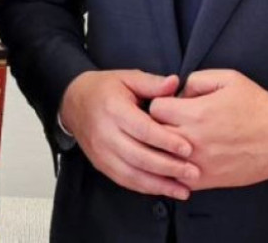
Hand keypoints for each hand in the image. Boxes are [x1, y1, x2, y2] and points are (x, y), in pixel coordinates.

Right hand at [60, 70, 197, 199]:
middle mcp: (105, 134)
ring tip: (184, 190)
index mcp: (114, 109)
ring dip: (160, 184)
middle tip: (193, 172)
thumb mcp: (127, 78)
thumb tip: (175, 82)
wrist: (74, 103)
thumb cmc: (105, 89)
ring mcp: (102, 152)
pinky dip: (146, 188)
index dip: (166, 141)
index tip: (188, 148)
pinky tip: (165, 190)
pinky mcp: (101, 164)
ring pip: (133, 174)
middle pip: (139, 156)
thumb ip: (152, 83)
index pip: (143, 130)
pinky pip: (125, 181)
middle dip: (168, 167)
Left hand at [149, 69, 267, 189]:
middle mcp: (194, 140)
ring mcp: (199, 163)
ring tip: (172, 140)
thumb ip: (196, 79)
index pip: (155, 108)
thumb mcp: (228, 78)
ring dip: (163, 148)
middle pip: (154, 134)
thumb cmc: (258, 107)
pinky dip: (174, 169)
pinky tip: (181, 159)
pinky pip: (176, 178)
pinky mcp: (207, 180)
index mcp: (197, 113)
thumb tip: (178, 92)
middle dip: (157, 125)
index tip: (169, 103)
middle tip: (168, 121)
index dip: (160, 102)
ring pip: (161, 158)